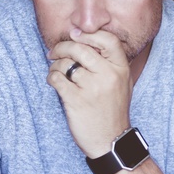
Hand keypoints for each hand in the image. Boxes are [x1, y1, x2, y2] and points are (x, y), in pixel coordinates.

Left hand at [47, 29, 131, 157]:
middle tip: (53, 52)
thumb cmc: (113, 110)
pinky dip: (51, 77)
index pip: (107, 39)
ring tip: (56, 71)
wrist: (110, 140)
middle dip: (62, 47)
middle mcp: (108, 76)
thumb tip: (85, 38)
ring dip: (55, 65)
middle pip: (80, 48)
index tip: (75, 34)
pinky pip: (56, 79)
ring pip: (65, 63)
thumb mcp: (122, 83)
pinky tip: (54, 81)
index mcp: (121, 69)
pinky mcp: (76, 100)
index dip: (88, 34)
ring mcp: (92, 88)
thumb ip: (110, 62)